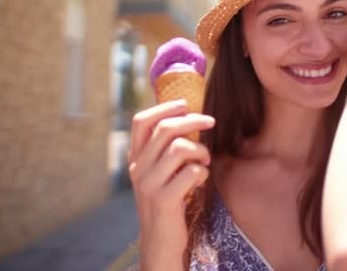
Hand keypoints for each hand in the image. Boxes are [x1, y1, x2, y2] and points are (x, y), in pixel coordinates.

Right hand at [128, 99, 214, 269]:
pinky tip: (201, 180)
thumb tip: (187, 118)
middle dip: (194, 120)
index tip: (185, 104)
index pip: (142, 122)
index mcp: (135, 159)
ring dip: (201, 150)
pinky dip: (203, 172)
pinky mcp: (165, 199)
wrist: (160, 242)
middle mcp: (138, 169)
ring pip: (181, 147)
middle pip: (166, 129)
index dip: (164, 107)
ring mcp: (149, 184)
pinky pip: (192, 171)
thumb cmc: (168, 203)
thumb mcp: (159, 174)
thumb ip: (165, 151)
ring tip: (205, 161)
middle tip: (211, 122)